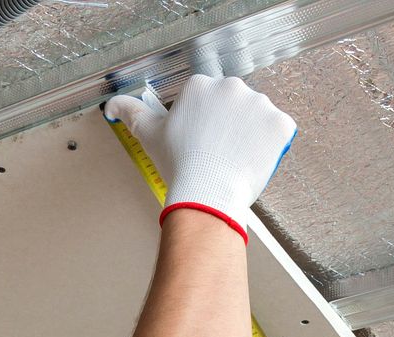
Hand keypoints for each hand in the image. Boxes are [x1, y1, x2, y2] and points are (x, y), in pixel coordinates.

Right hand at [103, 74, 296, 241]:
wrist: (207, 192)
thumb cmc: (179, 165)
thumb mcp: (149, 135)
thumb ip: (131, 113)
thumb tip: (113, 105)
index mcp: (201, 86)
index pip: (208, 100)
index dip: (205, 123)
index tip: (202, 141)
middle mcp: (231, 87)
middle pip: (234, 105)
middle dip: (230, 126)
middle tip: (218, 153)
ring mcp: (259, 104)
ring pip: (258, 117)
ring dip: (251, 134)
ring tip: (234, 159)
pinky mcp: (280, 124)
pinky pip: (281, 131)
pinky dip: (272, 145)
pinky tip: (254, 159)